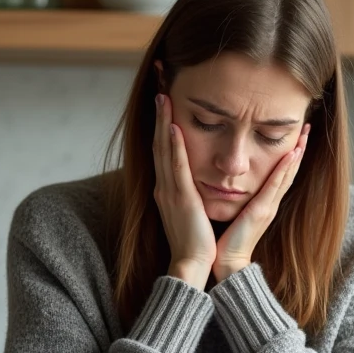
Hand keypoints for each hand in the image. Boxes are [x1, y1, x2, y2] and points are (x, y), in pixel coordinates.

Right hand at [152, 93, 215, 289]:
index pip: (163, 149)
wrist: (192, 265)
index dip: (161, 123)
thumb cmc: (195, 242)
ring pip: (163, 150)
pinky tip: (171, 126)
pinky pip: (176, 167)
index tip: (163, 100)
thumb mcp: (190, 211)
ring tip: (162, 96)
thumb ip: (189, 193)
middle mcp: (164, 186)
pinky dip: (173, 146)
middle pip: (158, 143)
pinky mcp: (180, 198)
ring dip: (162, 121)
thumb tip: (194, 180)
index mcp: (167, 189)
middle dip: (158, 114)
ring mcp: (170, 191)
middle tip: (158, 87)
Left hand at [213, 123, 309, 282]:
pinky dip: (285, 169)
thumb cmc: (225, 242)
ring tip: (305, 135)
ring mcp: (268, 207)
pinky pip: (275, 186)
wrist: (227, 264)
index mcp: (263, 204)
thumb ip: (237, 201)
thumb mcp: (234, 214)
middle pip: (289, 171)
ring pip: (286, 175)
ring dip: (297, 154)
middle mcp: (270, 204)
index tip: (296, 136)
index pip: (280, 174)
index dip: (290, 156)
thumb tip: (230, 186)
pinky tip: (292, 154)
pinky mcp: (261, 211)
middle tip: (307, 128)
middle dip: (299, 149)